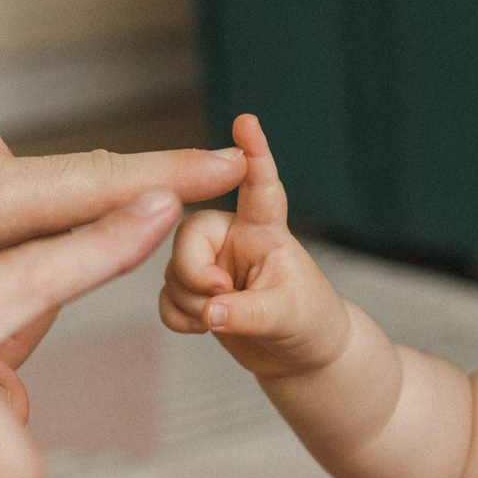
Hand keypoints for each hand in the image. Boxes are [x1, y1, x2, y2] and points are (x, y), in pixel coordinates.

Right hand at [159, 114, 351, 375]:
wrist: (302, 355)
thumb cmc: (311, 323)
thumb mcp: (287, 316)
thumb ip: (248, 313)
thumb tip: (210, 311)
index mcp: (265, 231)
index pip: (260, 187)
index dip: (255, 154)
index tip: (247, 121)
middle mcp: (234, 238)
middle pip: (189, 234)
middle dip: (194, 272)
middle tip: (218, 295)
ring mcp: (212, 263)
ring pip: (173, 271)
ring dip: (189, 302)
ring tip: (219, 320)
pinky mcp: (196, 291)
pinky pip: (166, 297)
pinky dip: (178, 316)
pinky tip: (201, 328)